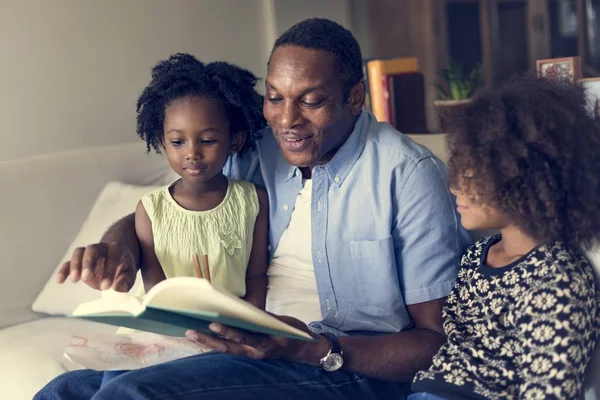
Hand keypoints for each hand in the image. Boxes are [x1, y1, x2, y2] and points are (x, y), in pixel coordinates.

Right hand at [56, 242, 136, 291]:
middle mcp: (101, 248)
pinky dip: (64, 270)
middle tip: (86, 278)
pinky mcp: (80, 260)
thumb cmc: (123, 266)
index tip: (106, 286)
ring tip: (74, 279)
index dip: (108, 271)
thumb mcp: (130, 273)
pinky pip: (69, 262)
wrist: (117, 255)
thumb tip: (119, 289)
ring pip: (79, 252)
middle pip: (92, 250)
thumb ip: (126, 281)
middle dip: (88, 263)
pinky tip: (60, 281)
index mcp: (116, 250)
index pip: (112, 257)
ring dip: (75, 265)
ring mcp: (89, 253)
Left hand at [185, 315, 328, 363]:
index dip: (228, 331)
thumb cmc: (293, 332)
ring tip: (191, 334)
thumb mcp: (282, 322)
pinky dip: (216, 343)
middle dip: (209, 340)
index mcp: (266, 344)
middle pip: (228, 347)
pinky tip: (203, 337)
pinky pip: (229, 349)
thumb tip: (244, 309)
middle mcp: (255, 352)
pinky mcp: (248, 353)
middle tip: (191, 331)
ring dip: (208, 342)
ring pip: (225, 350)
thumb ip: (263, 317)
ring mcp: (251, 354)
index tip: (214, 323)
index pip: (244, 337)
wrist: (303, 349)